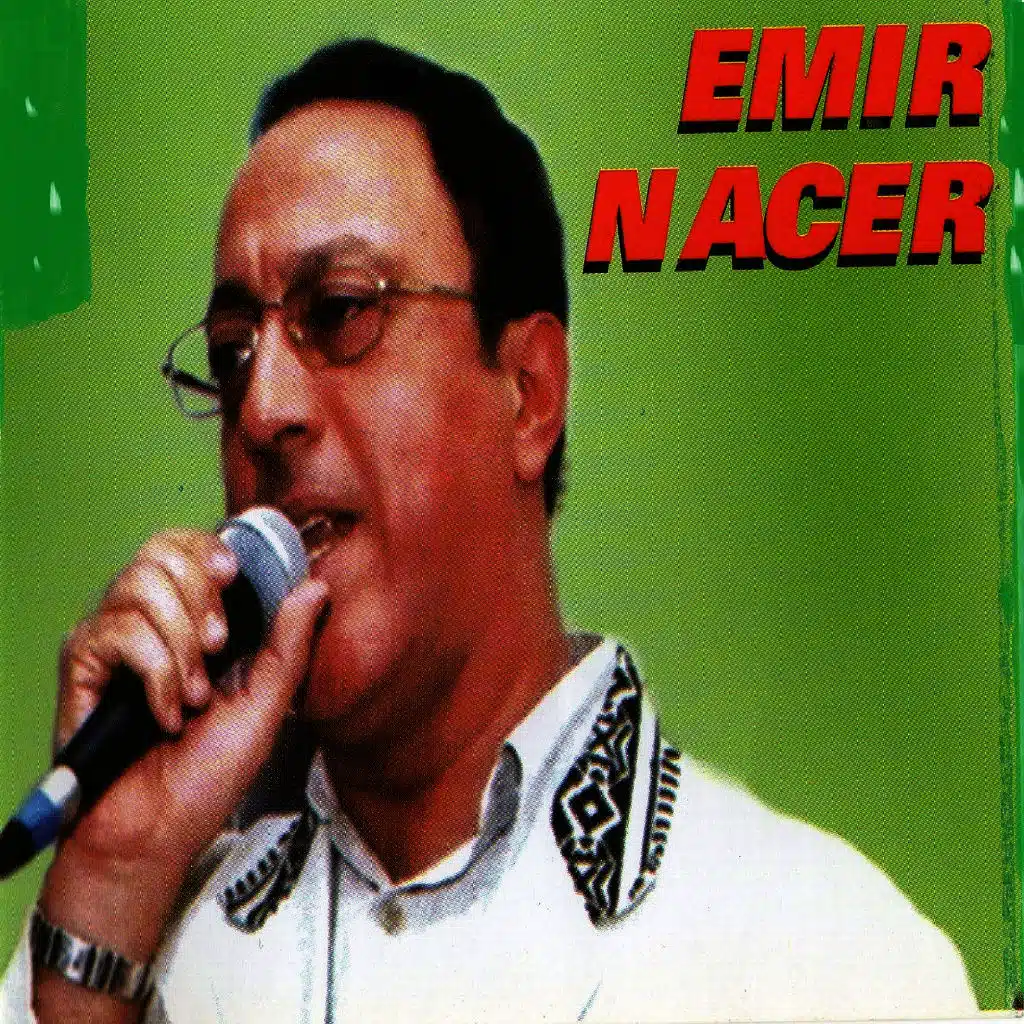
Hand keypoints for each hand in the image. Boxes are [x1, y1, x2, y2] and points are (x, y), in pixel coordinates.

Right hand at [37, 529, 327, 957]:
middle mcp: (150, 623)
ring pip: (139, 587)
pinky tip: (163, 714)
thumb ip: (290, 645)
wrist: (156, 836)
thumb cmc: (207, 779)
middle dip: (200, 600)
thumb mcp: (267, 707)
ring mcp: (113, 642)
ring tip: (192, 697)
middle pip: (161, 553)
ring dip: (180, 646)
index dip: (209, 550)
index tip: (232, 577)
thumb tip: (316, 587)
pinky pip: (117, 633)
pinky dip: (154, 675)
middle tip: (217, 650)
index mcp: (195, 624)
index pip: (189, 548)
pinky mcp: (82, 667)